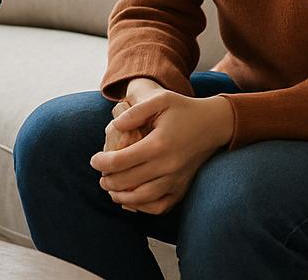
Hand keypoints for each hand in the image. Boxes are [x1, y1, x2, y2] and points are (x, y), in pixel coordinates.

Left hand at [90, 92, 234, 215]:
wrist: (214, 125)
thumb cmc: (183, 110)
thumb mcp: (160, 100)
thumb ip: (135, 112)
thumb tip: (115, 126)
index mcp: (158, 144)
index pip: (121, 161)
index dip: (102, 163)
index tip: (94, 160)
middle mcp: (168, 166)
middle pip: (128, 182)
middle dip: (108, 181)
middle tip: (101, 177)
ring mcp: (177, 180)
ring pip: (142, 198)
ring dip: (121, 197)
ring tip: (111, 190)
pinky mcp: (183, 188)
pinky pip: (160, 206)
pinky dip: (143, 207)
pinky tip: (132, 198)